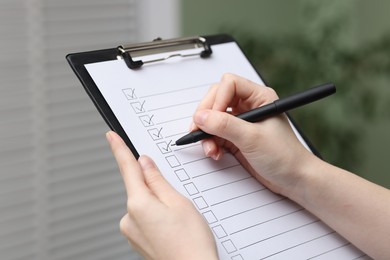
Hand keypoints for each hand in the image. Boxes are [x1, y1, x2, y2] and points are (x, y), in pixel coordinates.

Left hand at [106, 131, 217, 259]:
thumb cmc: (191, 243)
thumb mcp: (179, 202)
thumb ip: (158, 180)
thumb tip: (145, 163)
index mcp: (139, 205)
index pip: (127, 168)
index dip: (119, 149)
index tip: (111, 136)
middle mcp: (129, 219)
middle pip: (139, 188)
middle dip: (155, 186)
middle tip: (178, 202)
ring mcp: (132, 232)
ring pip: (144, 204)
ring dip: (158, 204)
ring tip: (179, 221)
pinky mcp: (137, 241)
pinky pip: (145, 218)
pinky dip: (157, 217)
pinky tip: (172, 228)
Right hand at [192, 73, 313, 196]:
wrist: (293, 179)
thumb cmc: (284, 156)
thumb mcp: (252, 138)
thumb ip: (225, 125)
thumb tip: (201, 117)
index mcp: (259, 97)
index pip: (229, 84)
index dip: (217, 99)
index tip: (211, 118)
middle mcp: (249, 106)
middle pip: (217, 99)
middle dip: (206, 116)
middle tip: (199, 130)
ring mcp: (241, 122)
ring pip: (213, 118)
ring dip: (207, 133)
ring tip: (210, 149)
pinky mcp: (236, 137)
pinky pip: (215, 134)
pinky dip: (211, 143)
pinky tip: (215, 153)